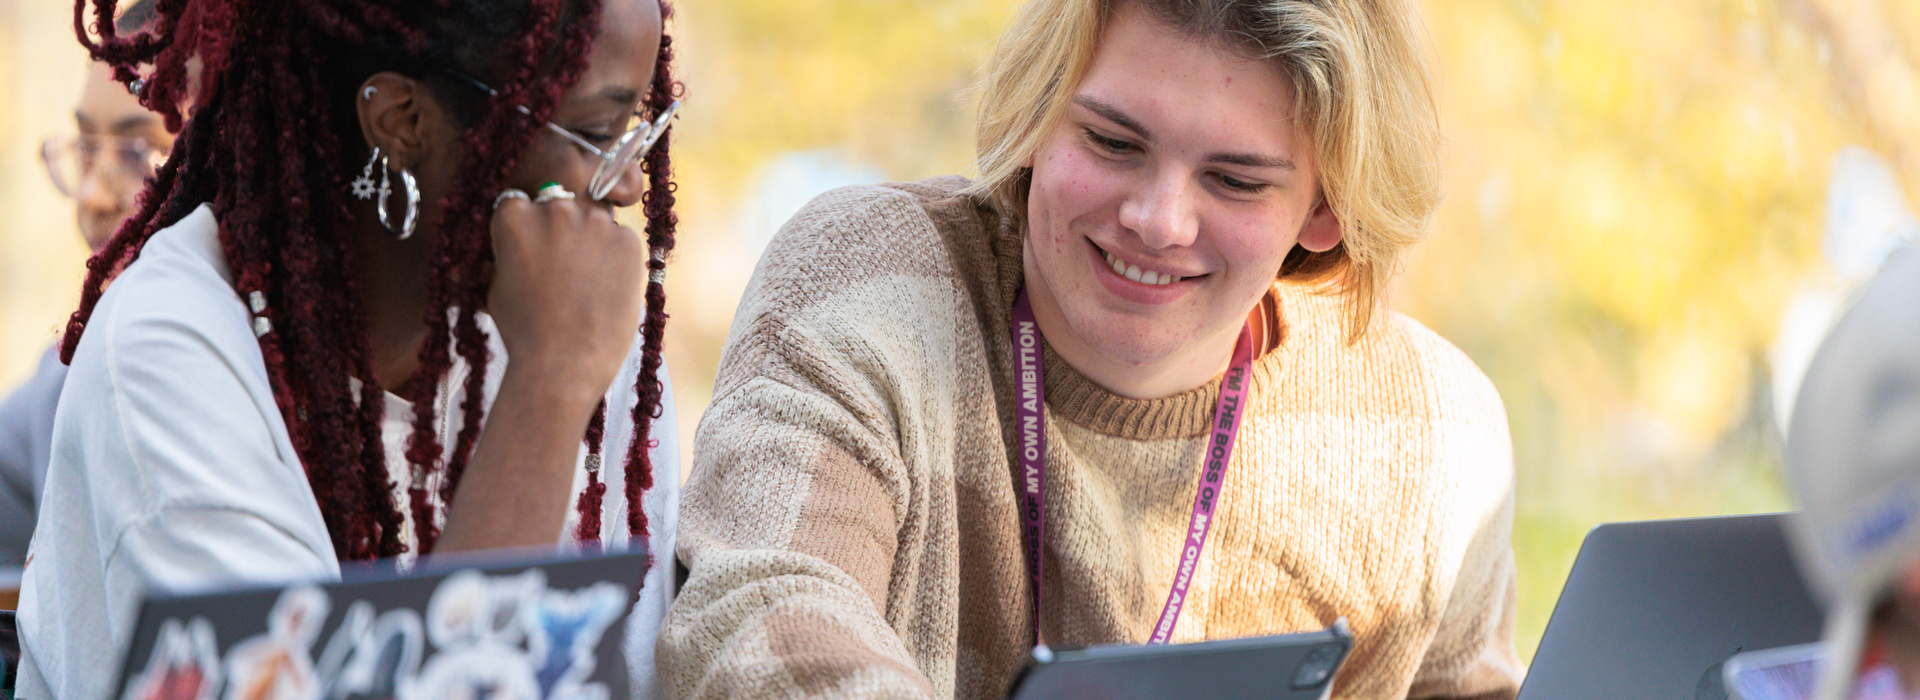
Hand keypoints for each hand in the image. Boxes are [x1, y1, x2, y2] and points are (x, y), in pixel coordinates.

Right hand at [486, 189, 644, 404]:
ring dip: (591, 242)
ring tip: (586, 285)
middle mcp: (555, 208)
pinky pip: (622, 240)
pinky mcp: (627, 240)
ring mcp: (594, 221)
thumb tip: (520, 240)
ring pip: (595, 220)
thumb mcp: (497, 283)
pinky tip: (606, 290)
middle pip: (561, 205)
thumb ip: (510, 250)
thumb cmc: (523, 331)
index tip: (534, 250)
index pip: (522, 203)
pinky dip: (617, 259)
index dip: (529, 228)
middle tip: (564, 268)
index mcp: (514, 214)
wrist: (563, 364)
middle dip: (562, 230)